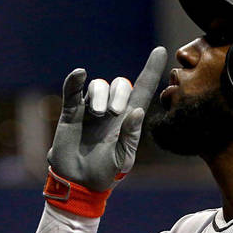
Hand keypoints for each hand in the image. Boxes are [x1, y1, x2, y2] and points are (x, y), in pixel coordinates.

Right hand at [47, 46, 166, 190]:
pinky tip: (79, 74)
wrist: (78, 182)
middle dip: (119, 93)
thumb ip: (130, 137)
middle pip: (121, 84)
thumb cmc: (106, 173)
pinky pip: (73, 89)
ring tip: (97, 114)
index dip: (152, 70)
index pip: (144, 89)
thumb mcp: (123, 159)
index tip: (161, 51)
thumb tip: (136, 111)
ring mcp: (91, 108)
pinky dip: (75, 80)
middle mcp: (112, 109)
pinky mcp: (71, 111)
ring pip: (99, 86)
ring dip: (100, 96)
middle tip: (114, 113)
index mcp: (130, 119)